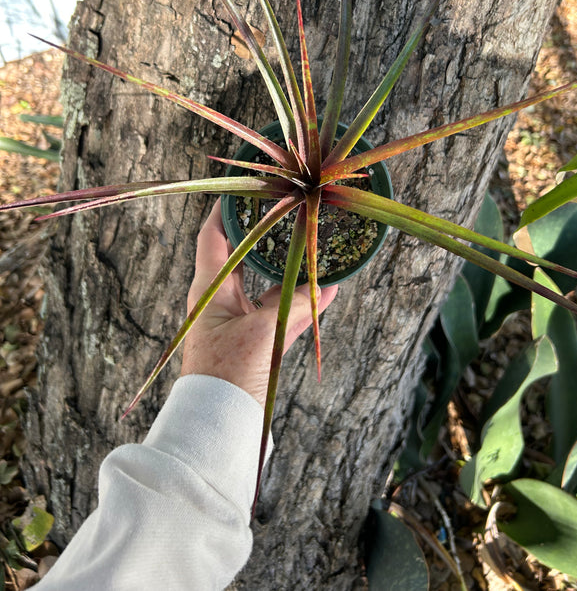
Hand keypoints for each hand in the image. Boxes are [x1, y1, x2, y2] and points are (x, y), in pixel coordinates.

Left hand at [181, 199, 338, 406]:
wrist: (220, 425)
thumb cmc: (227, 375)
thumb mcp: (261, 334)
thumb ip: (293, 306)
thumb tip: (324, 288)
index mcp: (210, 289)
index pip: (213, 237)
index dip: (227, 210)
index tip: (248, 188)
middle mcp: (223, 299)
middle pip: (244, 254)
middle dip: (266, 232)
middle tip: (288, 209)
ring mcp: (241, 320)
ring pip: (268, 282)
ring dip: (290, 266)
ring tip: (312, 242)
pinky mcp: (258, 342)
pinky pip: (283, 312)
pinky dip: (303, 302)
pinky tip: (329, 289)